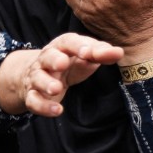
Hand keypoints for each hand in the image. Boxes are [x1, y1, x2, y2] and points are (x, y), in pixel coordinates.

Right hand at [0, 33, 123, 116]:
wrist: (38, 74)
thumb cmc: (69, 62)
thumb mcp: (84, 55)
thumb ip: (100, 53)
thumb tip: (119, 52)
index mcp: (62, 46)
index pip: (68, 42)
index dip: (78, 46)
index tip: (88, 52)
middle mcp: (46, 59)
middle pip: (48, 57)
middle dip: (54, 60)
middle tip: (63, 63)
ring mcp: (37, 77)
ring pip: (38, 79)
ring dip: (46, 83)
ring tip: (56, 88)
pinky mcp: (33, 95)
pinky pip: (34, 101)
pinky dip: (44, 107)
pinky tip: (57, 110)